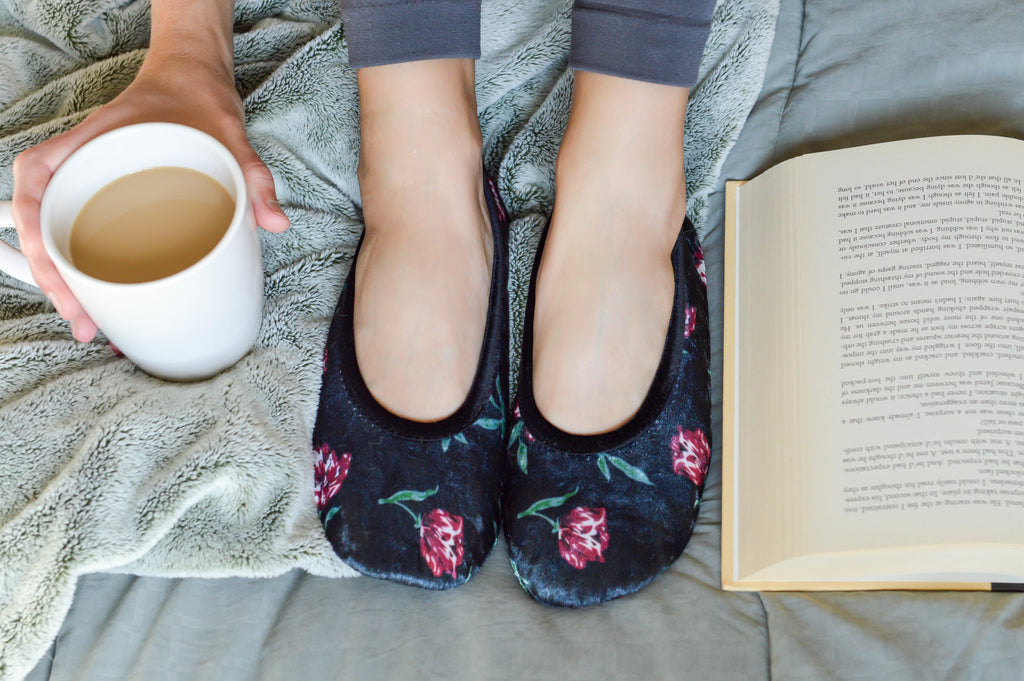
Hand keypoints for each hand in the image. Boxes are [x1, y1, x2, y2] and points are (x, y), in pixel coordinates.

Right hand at [11, 55, 288, 341]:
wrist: (196, 76)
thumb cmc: (198, 98)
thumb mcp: (230, 133)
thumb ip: (253, 173)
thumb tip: (276, 222)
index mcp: (93, 139)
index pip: (37, 177)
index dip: (34, 225)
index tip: (52, 265)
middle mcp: (81, 159)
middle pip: (39, 217)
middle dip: (50, 273)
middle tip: (81, 318)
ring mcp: (90, 176)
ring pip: (54, 229)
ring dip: (63, 277)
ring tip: (88, 321)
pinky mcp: (107, 192)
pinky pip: (79, 227)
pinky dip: (83, 264)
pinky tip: (102, 296)